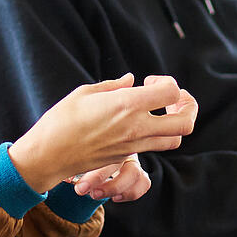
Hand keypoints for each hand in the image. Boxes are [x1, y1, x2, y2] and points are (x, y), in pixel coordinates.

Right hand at [9, 74, 195, 192]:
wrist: (49, 155)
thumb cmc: (61, 119)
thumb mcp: (85, 93)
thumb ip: (113, 86)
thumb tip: (131, 80)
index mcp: (127, 105)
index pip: (171, 93)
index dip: (167, 83)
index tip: (149, 82)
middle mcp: (136, 127)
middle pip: (185, 123)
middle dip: (188, 107)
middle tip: (175, 99)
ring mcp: (133, 146)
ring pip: (174, 139)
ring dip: (175, 124)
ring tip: (161, 113)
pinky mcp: (126, 156)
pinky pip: (153, 147)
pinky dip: (156, 134)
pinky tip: (138, 123)